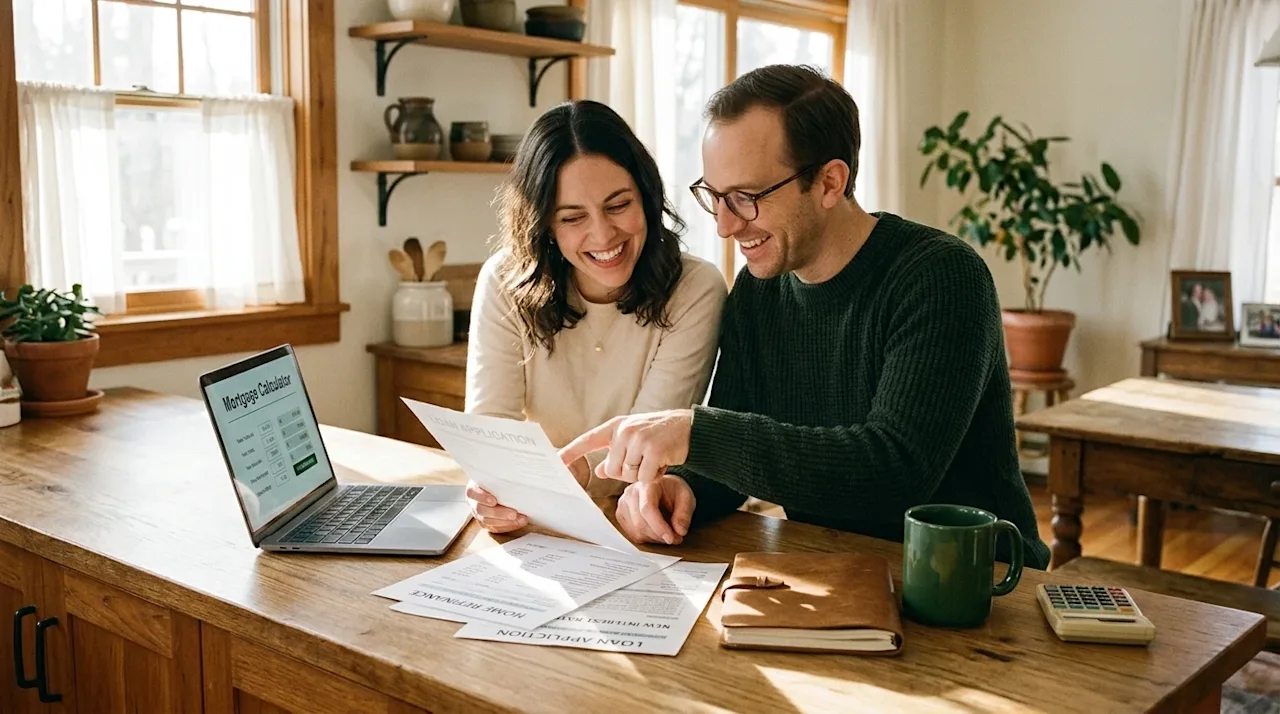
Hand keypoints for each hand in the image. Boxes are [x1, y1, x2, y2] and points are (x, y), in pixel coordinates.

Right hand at [464, 480, 527, 532]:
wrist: (496, 487)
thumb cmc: (497, 479)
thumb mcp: (495, 475)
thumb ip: (501, 475)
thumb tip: (517, 471)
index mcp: (473, 489)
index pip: (473, 492)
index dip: (483, 497)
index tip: (494, 501)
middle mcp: (474, 502)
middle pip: (482, 510)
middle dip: (499, 513)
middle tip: (514, 514)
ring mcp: (479, 514)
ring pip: (488, 522)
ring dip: (506, 522)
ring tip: (521, 519)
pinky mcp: (486, 523)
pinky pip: (495, 529)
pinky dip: (507, 527)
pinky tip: (518, 523)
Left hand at [558, 409, 692, 483]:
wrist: (689, 428)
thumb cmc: (659, 436)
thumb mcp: (634, 440)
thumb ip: (616, 454)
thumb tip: (601, 472)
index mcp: (616, 426)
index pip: (588, 440)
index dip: (571, 452)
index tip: (556, 462)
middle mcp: (624, 430)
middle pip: (613, 469)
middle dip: (628, 473)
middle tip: (644, 462)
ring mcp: (638, 439)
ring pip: (629, 475)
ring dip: (643, 474)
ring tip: (655, 459)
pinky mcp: (653, 450)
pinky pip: (645, 477)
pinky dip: (655, 475)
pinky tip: (664, 462)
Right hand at [616, 475, 695, 544]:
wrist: (663, 487)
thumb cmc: (673, 491)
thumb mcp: (686, 497)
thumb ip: (684, 513)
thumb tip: (680, 531)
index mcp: (647, 483)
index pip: (647, 508)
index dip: (659, 527)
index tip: (671, 538)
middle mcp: (631, 492)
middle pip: (640, 523)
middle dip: (659, 535)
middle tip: (676, 538)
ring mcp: (623, 504)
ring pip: (636, 531)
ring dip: (654, 538)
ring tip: (668, 534)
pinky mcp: (621, 515)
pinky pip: (632, 534)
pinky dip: (647, 538)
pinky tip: (656, 532)